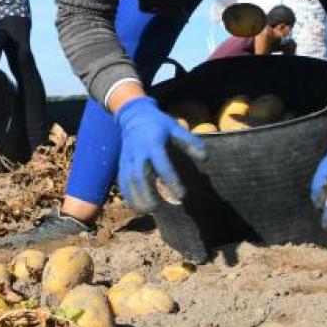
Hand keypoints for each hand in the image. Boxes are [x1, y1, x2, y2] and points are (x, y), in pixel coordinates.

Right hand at [114, 95, 206, 212]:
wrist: (133, 116)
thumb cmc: (158, 124)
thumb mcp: (176, 128)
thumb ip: (191, 143)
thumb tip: (205, 158)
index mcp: (153, 143)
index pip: (162, 164)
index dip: (171, 181)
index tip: (181, 195)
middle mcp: (138, 152)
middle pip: (139, 175)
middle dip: (146, 193)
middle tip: (157, 208)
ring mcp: (127, 158)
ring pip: (128, 180)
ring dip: (135, 197)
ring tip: (148, 211)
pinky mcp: (122, 163)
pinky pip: (122, 181)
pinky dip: (127, 195)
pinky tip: (136, 207)